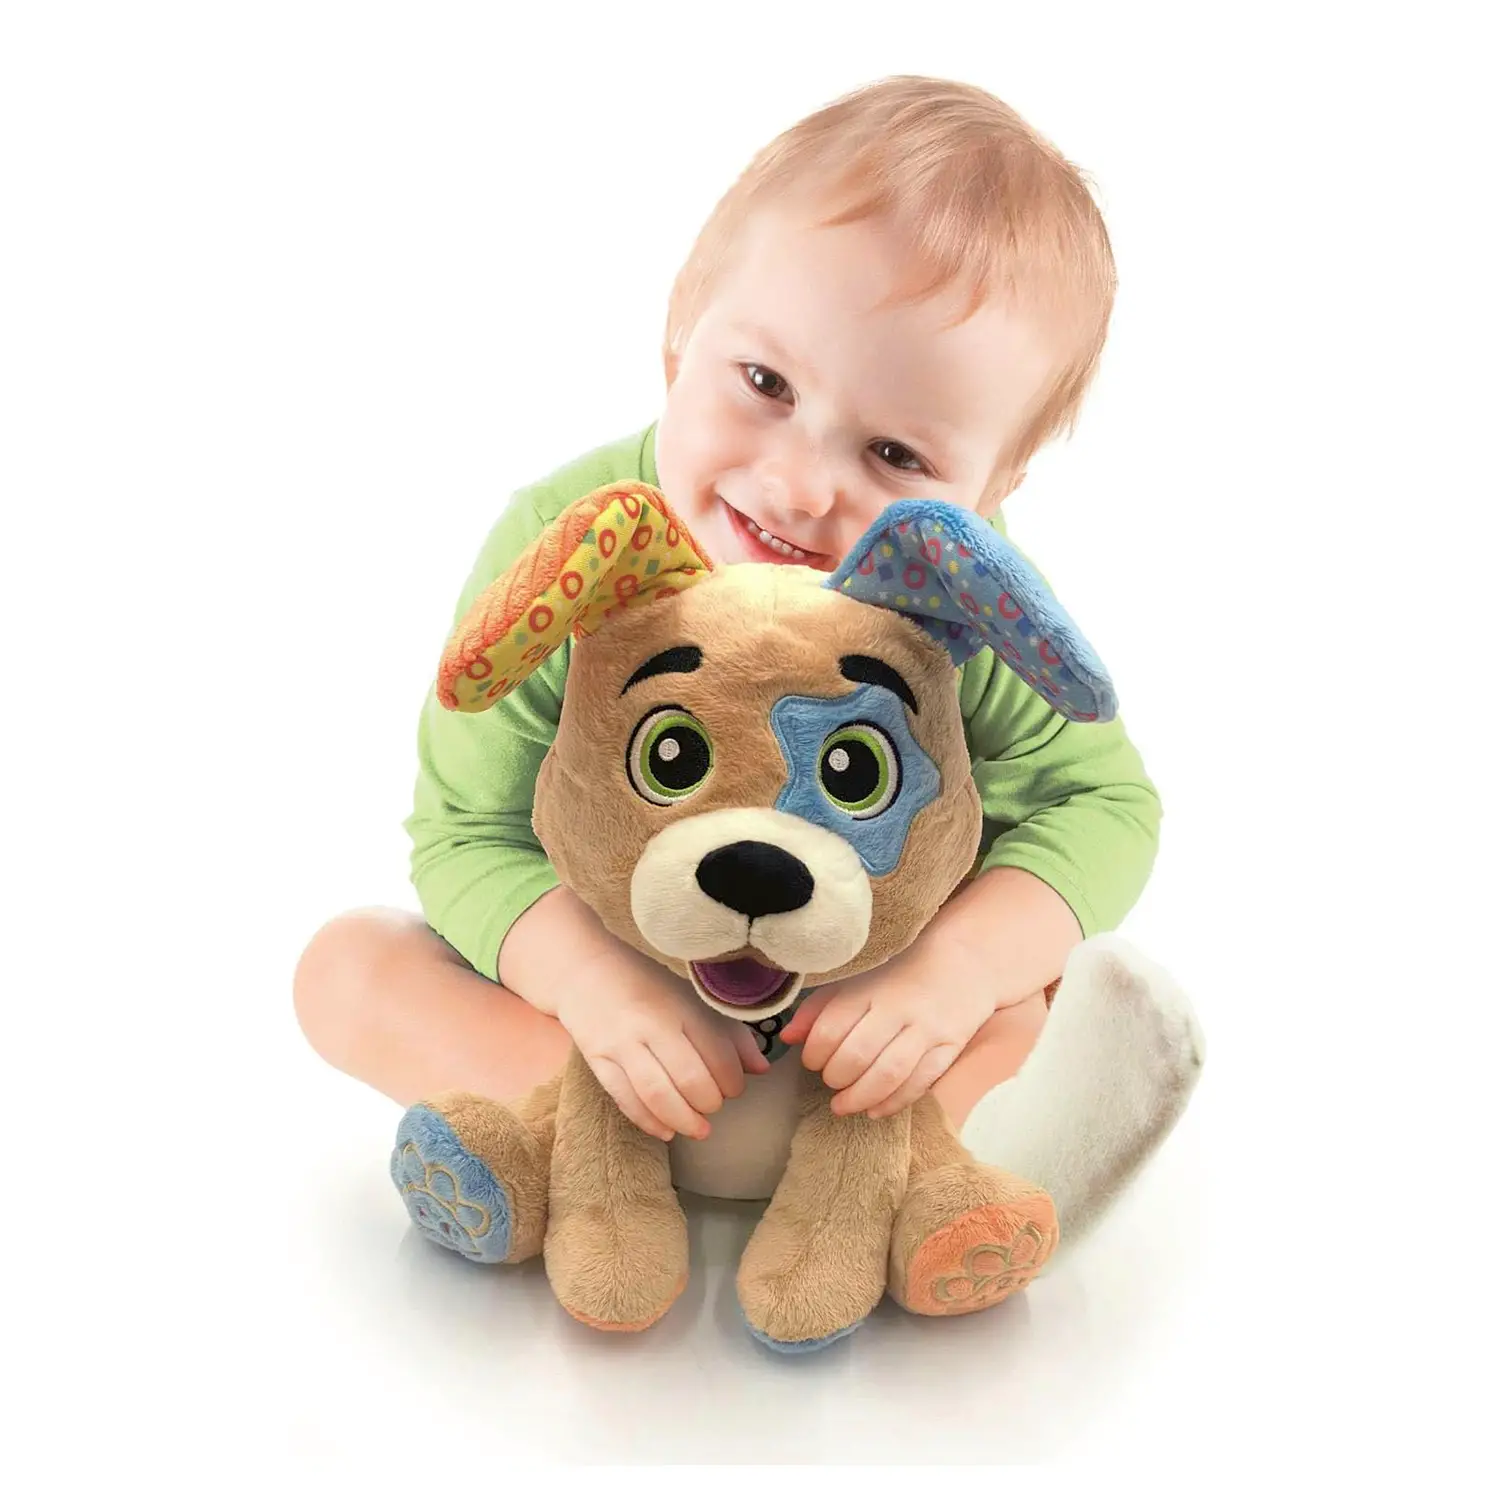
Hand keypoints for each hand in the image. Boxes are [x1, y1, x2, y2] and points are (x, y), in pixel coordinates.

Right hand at [556, 939, 770, 1142]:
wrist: (585, 971)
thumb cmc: (646, 985)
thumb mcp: (690, 998)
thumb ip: (727, 1032)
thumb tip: (762, 1069)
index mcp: (680, 1006)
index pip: (717, 1053)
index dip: (733, 1080)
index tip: (734, 1087)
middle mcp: (651, 1025)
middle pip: (689, 1079)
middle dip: (710, 1102)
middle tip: (715, 1104)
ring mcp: (621, 1044)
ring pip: (657, 1094)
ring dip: (684, 1120)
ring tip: (699, 1129)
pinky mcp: (597, 1061)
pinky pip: (625, 1100)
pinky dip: (649, 1122)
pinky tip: (666, 1131)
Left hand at [778, 935, 995, 1118]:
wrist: (965, 961)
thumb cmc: (900, 972)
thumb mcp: (857, 979)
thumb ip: (820, 1007)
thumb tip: (788, 1038)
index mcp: (869, 987)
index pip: (831, 1028)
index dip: (814, 1053)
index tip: (811, 1060)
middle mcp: (898, 1008)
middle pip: (857, 1055)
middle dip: (835, 1077)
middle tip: (829, 1080)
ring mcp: (927, 1029)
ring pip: (888, 1074)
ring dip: (859, 1097)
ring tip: (842, 1106)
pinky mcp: (950, 1047)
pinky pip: (920, 1083)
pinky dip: (893, 1103)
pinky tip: (874, 1111)